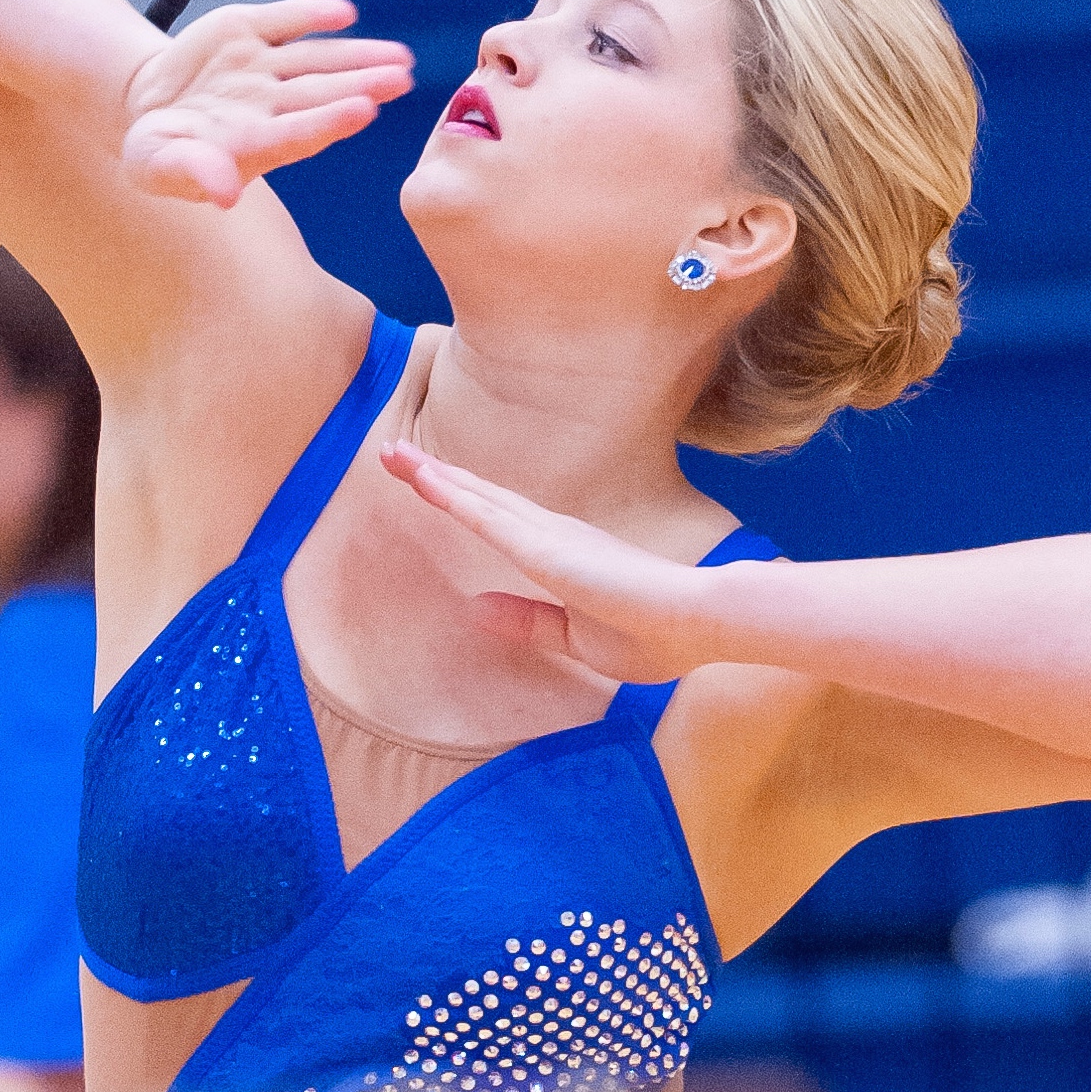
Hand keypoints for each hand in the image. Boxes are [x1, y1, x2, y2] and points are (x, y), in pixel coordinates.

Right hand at [122, 0, 412, 206]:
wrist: (146, 105)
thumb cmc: (159, 150)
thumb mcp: (157, 164)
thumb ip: (192, 174)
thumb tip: (225, 196)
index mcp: (254, 144)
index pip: (299, 133)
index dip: (330, 121)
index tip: (364, 111)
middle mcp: (268, 104)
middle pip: (320, 93)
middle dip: (362, 85)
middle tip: (402, 80)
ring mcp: (262, 67)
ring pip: (316, 58)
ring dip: (357, 55)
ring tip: (400, 56)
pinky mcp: (248, 30)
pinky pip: (287, 20)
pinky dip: (313, 15)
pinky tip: (344, 14)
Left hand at [381, 441, 716, 683]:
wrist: (699, 622)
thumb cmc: (653, 634)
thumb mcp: (575, 637)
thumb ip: (527, 622)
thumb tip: (476, 610)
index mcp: (560, 551)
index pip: (497, 519)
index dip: (460, 498)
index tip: (423, 481)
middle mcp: (551, 532)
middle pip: (481, 497)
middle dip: (434, 476)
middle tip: (391, 453)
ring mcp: (548, 535)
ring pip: (477, 498)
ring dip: (433, 476)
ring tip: (391, 455)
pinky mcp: (547, 548)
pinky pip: (487, 519)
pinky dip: (452, 497)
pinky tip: (424, 482)